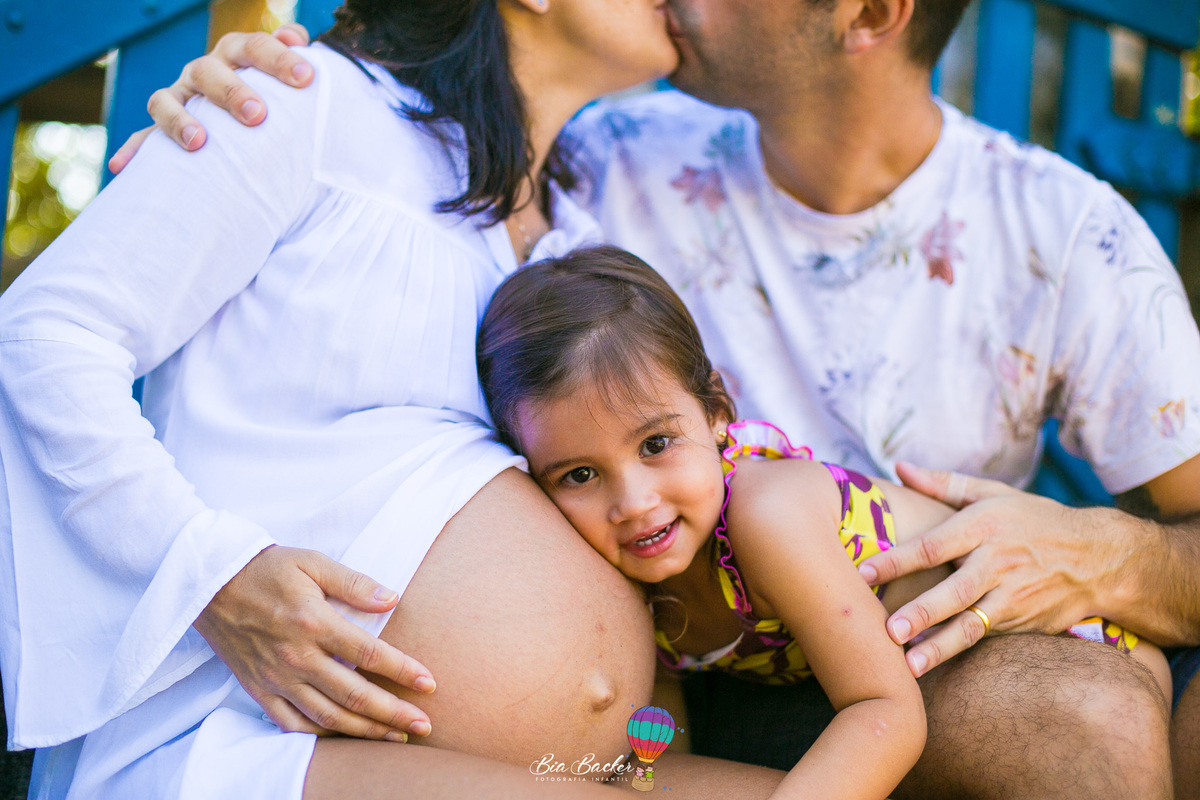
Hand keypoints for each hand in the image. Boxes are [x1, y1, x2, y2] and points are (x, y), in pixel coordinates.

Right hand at [107, 23, 314, 173]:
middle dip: (232, 91)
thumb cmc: (275, 98)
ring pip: (167, 99)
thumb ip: (296, 57)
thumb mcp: (288, 79)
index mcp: (237, 55)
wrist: (247, 122)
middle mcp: (204, 72)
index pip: (255, 46)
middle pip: (209, 71)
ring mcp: (180, 98)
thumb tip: (296, 36)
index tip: (306, 78)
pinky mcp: (163, 128)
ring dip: (179, 120)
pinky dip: (134, 151)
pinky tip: (122, 167)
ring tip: (199, 143)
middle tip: (258, 115)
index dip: (279, 58)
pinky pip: (144, 138)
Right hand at [194, 544, 435, 740]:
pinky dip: (320, 735)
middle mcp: (297, 657)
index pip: (370, 654)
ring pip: (328, 717)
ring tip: (396, 737)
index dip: (404, 671)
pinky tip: (345, 737)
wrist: (209, 583)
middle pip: (354, 696)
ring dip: (365, 731)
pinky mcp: (259, 689)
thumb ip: (354, 583)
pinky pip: (292, 724)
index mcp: (314, 623)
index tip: (429, 684)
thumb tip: (393, 598)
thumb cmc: (267, 568)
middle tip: (424, 725)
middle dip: (394, 714)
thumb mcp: (313, 561)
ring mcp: (276, 678)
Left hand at [858, 463, 1117, 676]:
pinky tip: (931, 665)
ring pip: (972, 625)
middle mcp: (997, 563)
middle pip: (954, 591)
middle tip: (888, 631)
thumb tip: (899, 467)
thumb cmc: (1035, 519)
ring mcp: (1012, 597)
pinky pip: (985, 639)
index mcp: (984, 527)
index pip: (933, 546)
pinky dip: (959, 651)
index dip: (897, 560)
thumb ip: (944, 484)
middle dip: (921, 612)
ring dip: (940, 647)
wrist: (1101, 558)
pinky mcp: (1022, 623)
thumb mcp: (994, 494)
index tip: (862, 573)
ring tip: (910, 665)